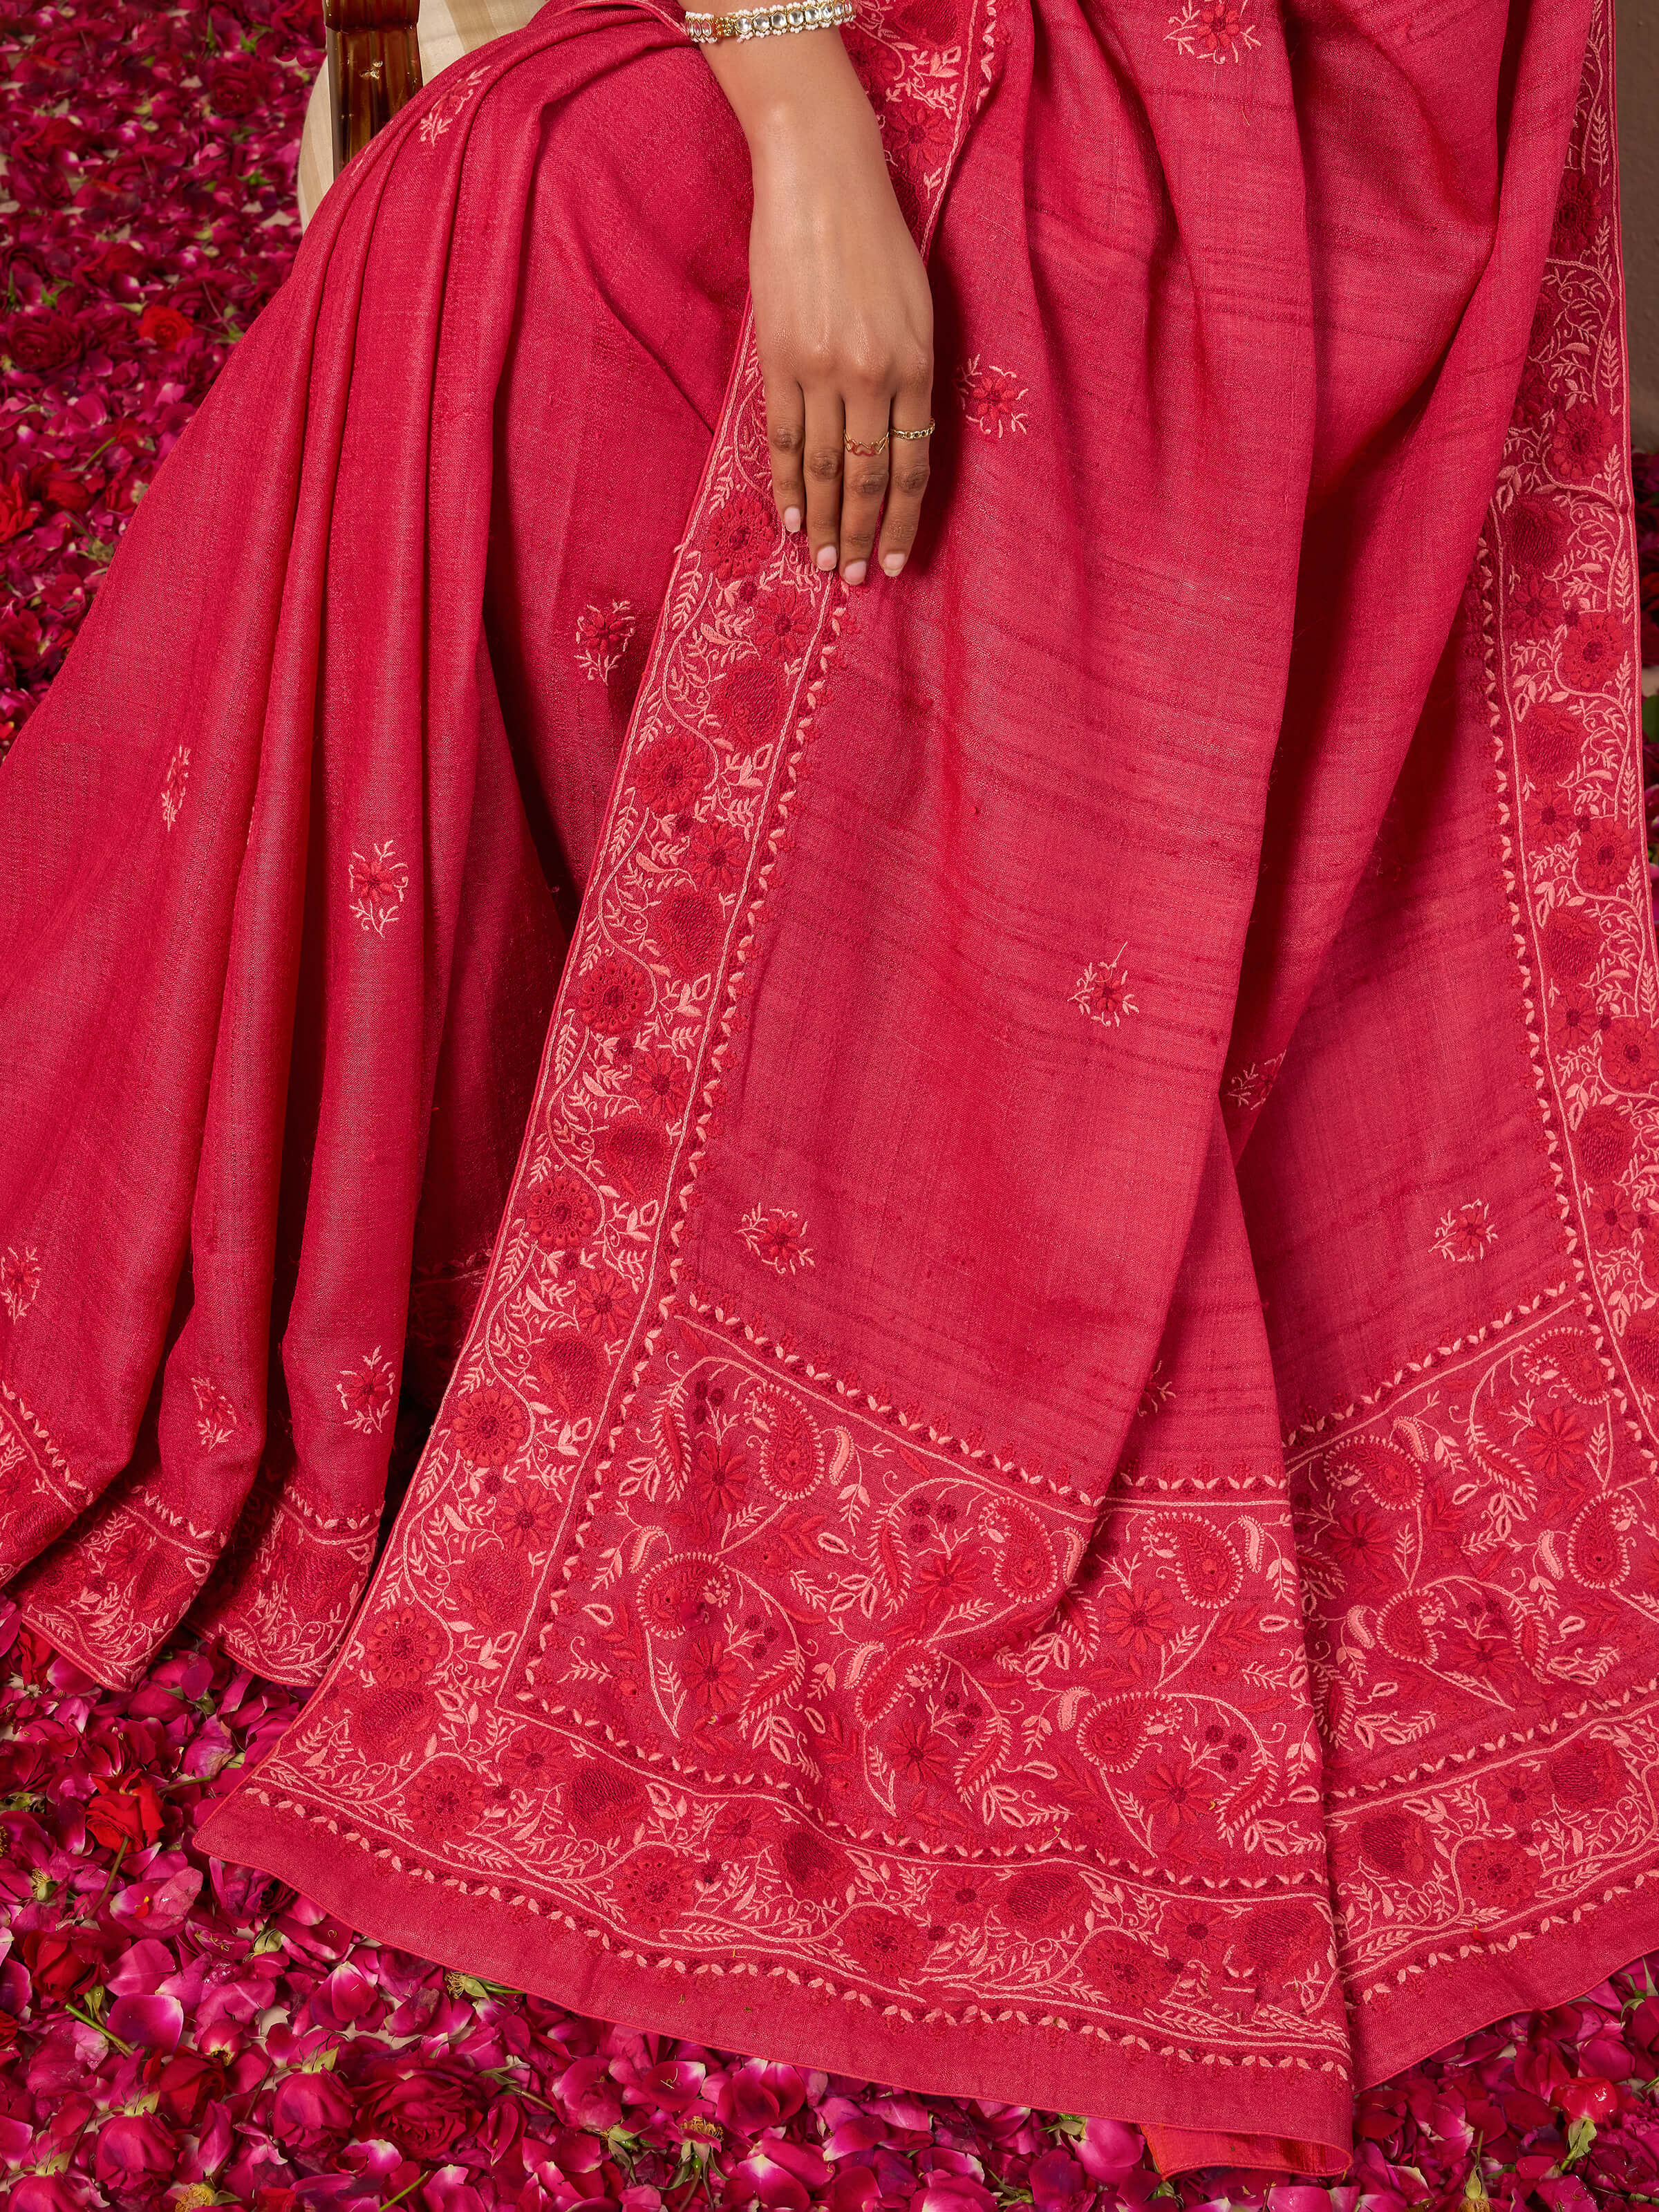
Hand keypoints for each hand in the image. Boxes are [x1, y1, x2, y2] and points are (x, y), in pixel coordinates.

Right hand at [703, 28, 934, 581]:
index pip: (912, 468)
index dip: (904, 523)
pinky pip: (785, 436)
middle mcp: (871, 375)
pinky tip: (789, 515)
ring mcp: (821, 369)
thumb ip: (911, 371)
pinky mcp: (778, 357)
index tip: (898, 562)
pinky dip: (787, 481)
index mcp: (915, 364)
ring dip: (821, 522)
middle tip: (854, 579)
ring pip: (824, 468)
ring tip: (820, 561)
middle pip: (867, 479)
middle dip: (861, 536)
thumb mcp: (918, 304)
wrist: (821, 175)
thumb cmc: (877, 235)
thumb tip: (901, 435)